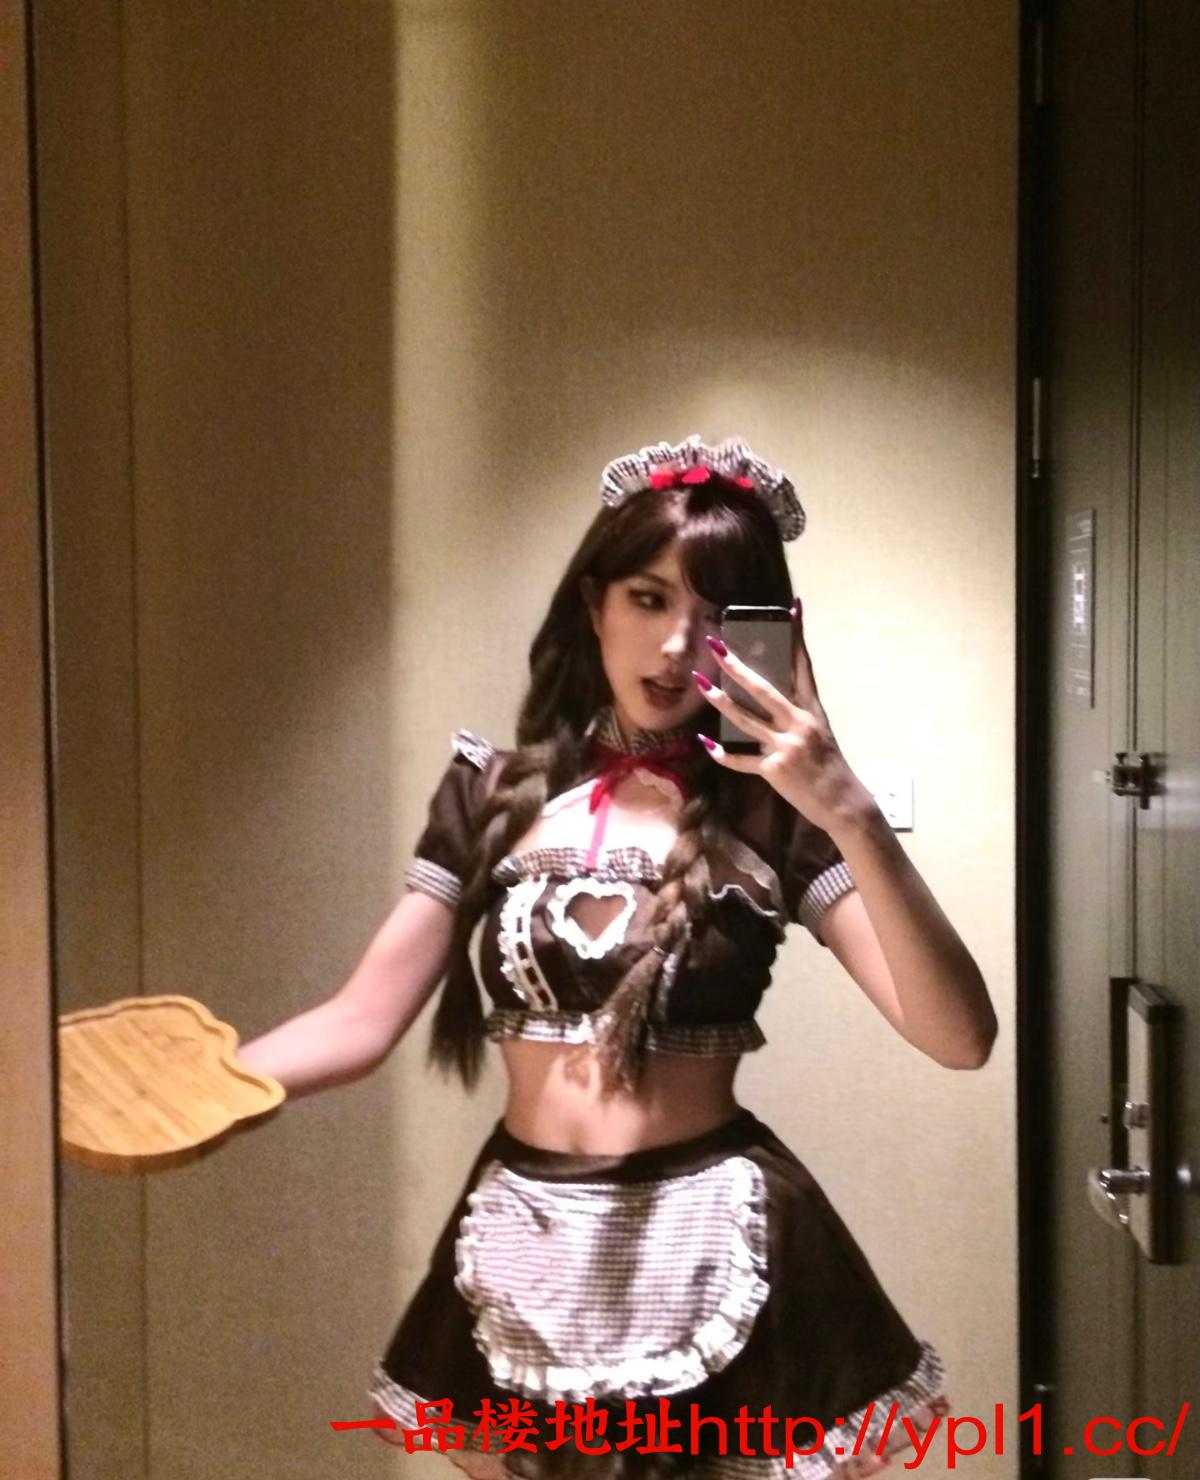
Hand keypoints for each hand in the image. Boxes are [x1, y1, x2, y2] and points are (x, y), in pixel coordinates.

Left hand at [692, 602, 874, 834]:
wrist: (842, 801)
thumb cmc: (828, 765)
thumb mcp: (819, 731)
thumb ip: (796, 713)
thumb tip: (768, 697)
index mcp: (811, 710)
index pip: (803, 666)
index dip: (797, 637)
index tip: (791, 608)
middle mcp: (799, 723)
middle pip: (764, 688)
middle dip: (738, 667)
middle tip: (718, 646)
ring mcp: (785, 746)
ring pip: (745, 719)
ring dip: (720, 700)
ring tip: (700, 682)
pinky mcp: (774, 769)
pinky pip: (741, 760)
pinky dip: (722, 753)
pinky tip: (706, 742)